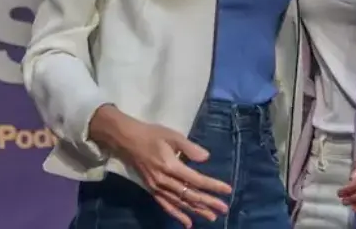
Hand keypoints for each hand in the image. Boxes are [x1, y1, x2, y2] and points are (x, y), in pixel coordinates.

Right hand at [89, 106, 230, 227]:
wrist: (127, 141)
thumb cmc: (152, 135)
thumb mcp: (173, 136)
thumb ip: (190, 148)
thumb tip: (206, 158)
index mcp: (171, 166)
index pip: (197, 180)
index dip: (213, 186)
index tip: (227, 190)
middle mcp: (165, 181)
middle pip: (191, 195)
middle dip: (209, 202)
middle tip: (224, 209)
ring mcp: (158, 188)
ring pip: (180, 203)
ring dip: (197, 211)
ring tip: (212, 217)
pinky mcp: (152, 190)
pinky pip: (166, 206)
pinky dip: (177, 215)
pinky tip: (187, 222)